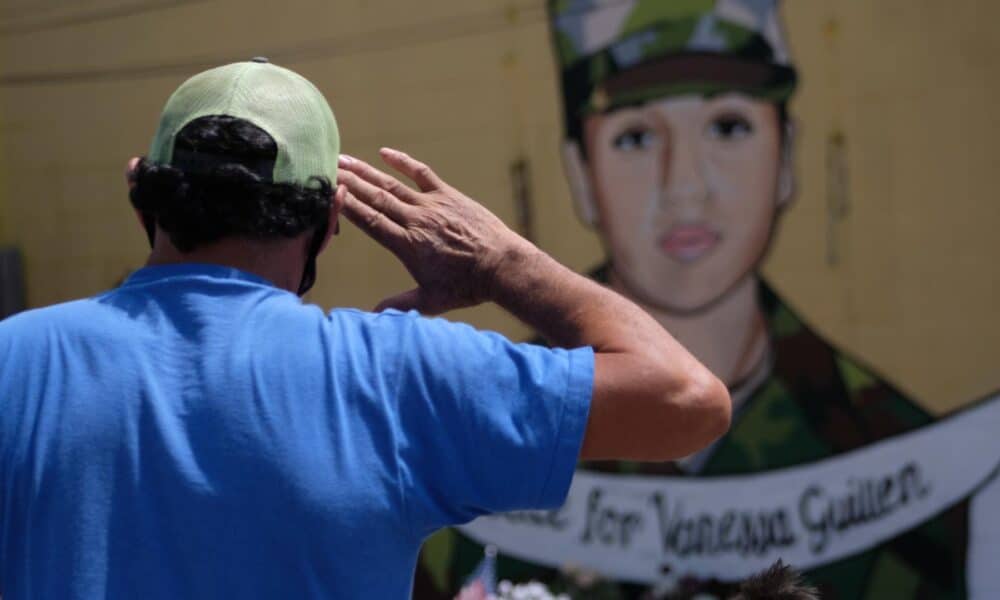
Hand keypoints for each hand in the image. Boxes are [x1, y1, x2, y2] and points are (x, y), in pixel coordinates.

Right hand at [336, 148, 530, 313]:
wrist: (502, 266)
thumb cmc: (468, 286)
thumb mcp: (432, 301)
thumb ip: (400, 305)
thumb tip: (372, 316)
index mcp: (407, 245)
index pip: (369, 221)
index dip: (346, 206)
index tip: (327, 193)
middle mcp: (416, 221)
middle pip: (374, 199)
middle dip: (348, 183)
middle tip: (326, 168)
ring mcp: (433, 205)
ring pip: (392, 185)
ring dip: (366, 172)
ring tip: (344, 160)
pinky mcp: (450, 196)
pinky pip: (422, 174)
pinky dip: (403, 162)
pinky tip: (385, 153)